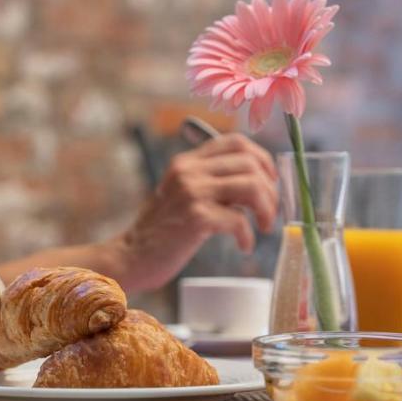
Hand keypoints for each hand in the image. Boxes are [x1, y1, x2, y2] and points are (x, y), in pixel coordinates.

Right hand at [115, 133, 277, 290]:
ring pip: (251, 186)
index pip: (235, 142)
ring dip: (266, 209)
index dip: (262, 158)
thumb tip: (258, 185)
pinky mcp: (196, 217)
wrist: (131, 258)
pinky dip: (248, 236)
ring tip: (262, 227)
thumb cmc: (162, 234)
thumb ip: (213, 185)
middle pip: (250, 163)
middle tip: (268, 214)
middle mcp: (188, 171)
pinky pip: (240, 220)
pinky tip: (243, 246)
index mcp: (187, 162)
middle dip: (270, 189)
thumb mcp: (183, 197)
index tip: (270, 181)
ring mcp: (191, 192)